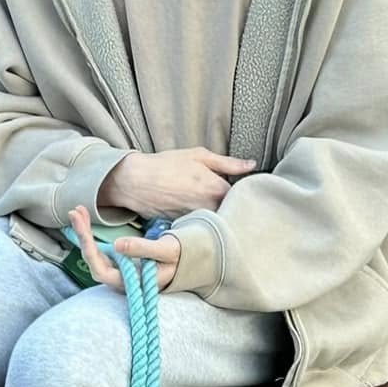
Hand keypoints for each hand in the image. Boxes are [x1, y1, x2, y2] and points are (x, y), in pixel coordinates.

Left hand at [68, 205, 181, 292]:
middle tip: (75, 212)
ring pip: (93, 253)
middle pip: (92, 260)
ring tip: (78, 210)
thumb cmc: (177, 259)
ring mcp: (116, 270)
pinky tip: (85, 216)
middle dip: (83, 235)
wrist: (183, 262)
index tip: (82, 230)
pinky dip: (90, 232)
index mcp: (129, 282)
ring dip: (84, 231)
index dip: (89, 251)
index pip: (100, 270)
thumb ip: (143, 249)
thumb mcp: (166, 251)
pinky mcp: (116, 260)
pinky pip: (98, 247)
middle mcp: (118, 279)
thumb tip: (117, 245)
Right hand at [100, 148, 255, 218]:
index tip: (241, 191)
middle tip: (228, 201)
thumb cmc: (167, 165)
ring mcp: (196, 222)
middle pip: (230, 214)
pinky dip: (201, 225)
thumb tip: (251, 165)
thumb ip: (228, 163)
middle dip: (231, 209)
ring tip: (211, 209)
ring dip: (217, 218)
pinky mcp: (184, 231)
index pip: (242, 197)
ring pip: (215, 223)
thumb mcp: (199, 156)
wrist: (136, 182)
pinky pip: (200, 229)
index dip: (243, 194)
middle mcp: (209, 209)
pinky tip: (197, 217)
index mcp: (217, 189)